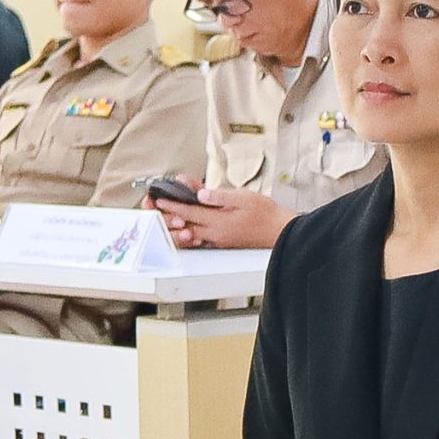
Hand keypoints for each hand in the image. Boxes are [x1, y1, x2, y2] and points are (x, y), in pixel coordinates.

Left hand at [147, 182, 293, 249]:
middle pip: (185, 225)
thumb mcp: (244, 197)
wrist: (281, 233)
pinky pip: (202, 240)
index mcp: (219, 221)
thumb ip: (220, 196)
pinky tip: (187, 232)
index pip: (189, 211)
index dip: (172, 205)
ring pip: (191, 235)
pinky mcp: (224, 243)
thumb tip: (201, 194)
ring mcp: (219, 240)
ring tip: (168, 220)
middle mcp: (216, 233)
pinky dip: (191, 235)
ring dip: (177, 228)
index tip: (160, 199)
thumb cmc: (266, 215)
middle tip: (156, 209)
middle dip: (169, 217)